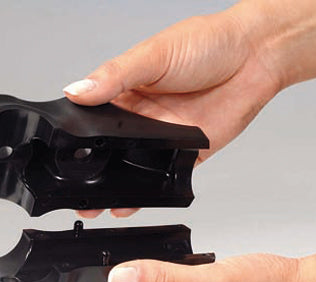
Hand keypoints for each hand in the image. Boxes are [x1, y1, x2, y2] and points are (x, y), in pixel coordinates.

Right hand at [63, 0, 315, 218]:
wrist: (256, 56)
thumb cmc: (207, 44)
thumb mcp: (154, 54)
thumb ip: (115, 76)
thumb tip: (76, 90)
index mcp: (128, 90)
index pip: (93, 117)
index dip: (76, 137)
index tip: (59, 156)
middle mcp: (142, 116)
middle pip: (110, 149)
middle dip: (92, 171)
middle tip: (74, 191)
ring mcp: (163, 136)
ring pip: (133, 166)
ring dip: (117, 185)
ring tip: (97, 204)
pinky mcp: (186, 151)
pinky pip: (163, 176)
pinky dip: (148, 191)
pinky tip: (133, 202)